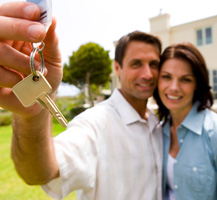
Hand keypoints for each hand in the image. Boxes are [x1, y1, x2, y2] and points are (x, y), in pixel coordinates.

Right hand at [0, 1, 61, 116]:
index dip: (18, 10)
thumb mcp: (52, 58)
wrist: (41, 101)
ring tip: (37, 69)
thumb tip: (52, 18)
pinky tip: (21, 82)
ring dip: (19, 60)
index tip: (36, 11)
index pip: (7, 14)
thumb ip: (50, 40)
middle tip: (38, 32)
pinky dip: (12, 78)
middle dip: (16, 27)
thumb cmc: (46, 76)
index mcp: (12, 35)